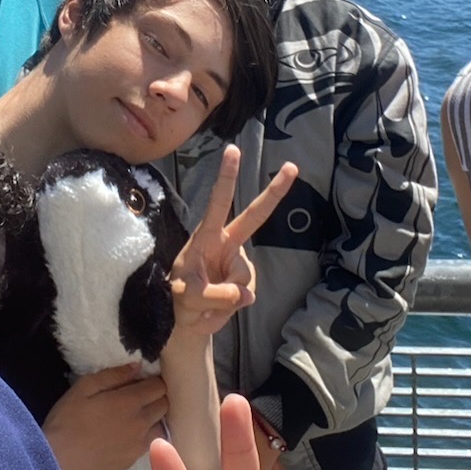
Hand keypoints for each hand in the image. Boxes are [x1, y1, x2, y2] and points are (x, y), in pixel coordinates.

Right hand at [43, 364, 167, 469]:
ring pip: (161, 427)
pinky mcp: (132, 461)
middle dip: (156, 397)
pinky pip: (149, 445)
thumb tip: (137, 367)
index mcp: (130, 402)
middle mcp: (141, 423)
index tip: (140, 381)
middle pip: (164, 405)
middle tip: (139, 396)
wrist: (58, 462)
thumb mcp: (83, 388)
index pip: (159, 386)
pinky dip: (145, 436)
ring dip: (154, 418)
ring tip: (137, 417)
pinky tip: (128, 436)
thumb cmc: (67, 420)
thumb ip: (113, 375)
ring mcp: (139, 445)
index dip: (152, 381)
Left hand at [168, 148, 297, 339]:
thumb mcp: (186, 297)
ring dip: (223, 299)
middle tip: (292, 166)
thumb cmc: (177, 298)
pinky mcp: (245, 282)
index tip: (233, 150)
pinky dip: (229, 308)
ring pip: (243, 281)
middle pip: (254, 216)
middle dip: (274, 192)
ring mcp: (237, 263)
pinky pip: (245, 295)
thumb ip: (214, 295)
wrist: (184, 319)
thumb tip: (246, 295)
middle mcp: (225, 244)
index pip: (217, 203)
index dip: (226, 178)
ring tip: (202, 304)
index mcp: (206, 236)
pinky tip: (214, 309)